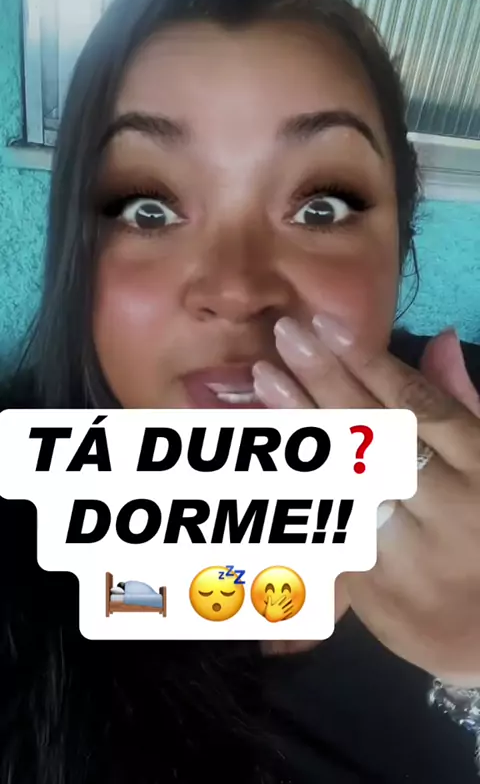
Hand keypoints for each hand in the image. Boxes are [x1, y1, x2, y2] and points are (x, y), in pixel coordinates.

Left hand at [253, 316, 479, 684]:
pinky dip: (294, 483)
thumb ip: (463, 407)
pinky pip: (324, 525)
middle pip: (375, 438)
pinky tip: (264, 447)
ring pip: (341, 480)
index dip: (372, 365)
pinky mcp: (370, 588)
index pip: (423, 410)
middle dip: (326, 381)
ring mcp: (405, 554)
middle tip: (285, 336)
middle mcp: (446, 511)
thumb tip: (436, 341)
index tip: (328, 327)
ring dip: (298, 427)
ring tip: (265, 380)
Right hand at [264, 592, 294, 621]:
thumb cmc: (267, 612)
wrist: (269, 619)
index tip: (285, 596)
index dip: (282, 598)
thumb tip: (268, 595)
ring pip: (286, 608)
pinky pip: (286, 613)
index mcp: (275, 605)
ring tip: (292, 604)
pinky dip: (289, 612)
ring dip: (289, 606)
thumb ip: (269, 600)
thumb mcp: (268, 606)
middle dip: (287, 601)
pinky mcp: (282, 616)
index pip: (280, 601)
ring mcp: (281, 612)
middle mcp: (279, 608)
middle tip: (291, 599)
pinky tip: (291, 611)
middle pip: (284, 604)